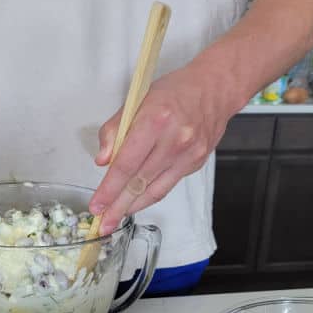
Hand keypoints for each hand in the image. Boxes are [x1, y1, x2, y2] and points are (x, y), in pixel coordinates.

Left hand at [89, 62, 233, 233]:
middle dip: (118, 206)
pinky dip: (150, 195)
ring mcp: (188, 154)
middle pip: (140, 182)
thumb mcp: (137, 100)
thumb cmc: (175, 92)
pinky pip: (168, 185)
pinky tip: (137, 201)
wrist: (215, 89)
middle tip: (104, 223)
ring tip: (116, 217)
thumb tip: (102, 160)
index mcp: (155, 120)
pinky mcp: (196, 163)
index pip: (126, 163)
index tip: (97, 204)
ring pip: (155, 189)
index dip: (109, 188)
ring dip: (133, 206)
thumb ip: (115, 129)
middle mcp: (174, 140)